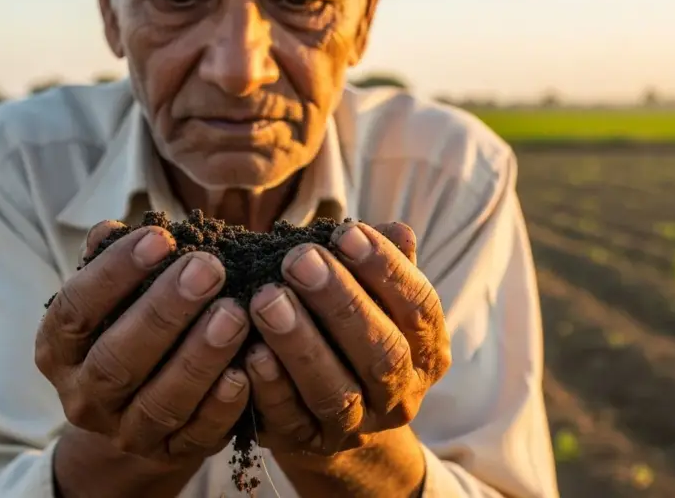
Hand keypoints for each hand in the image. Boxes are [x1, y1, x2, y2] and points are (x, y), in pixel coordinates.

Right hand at [35, 221, 252, 473]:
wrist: (133, 417)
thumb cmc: (126, 332)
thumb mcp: (109, 301)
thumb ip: (110, 263)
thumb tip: (111, 228)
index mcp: (59, 349)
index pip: (75, 310)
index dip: (114, 273)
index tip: (160, 238)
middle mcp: (84, 396)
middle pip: (116, 359)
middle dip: (164, 311)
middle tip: (208, 269)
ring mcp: (125, 432)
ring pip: (159, 401)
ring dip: (199, 356)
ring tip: (235, 313)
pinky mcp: (169, 454)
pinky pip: (196, 435)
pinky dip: (221, 405)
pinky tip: (246, 371)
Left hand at [243, 221, 450, 455]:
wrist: (326, 418)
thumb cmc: (347, 334)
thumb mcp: (373, 300)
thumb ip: (381, 266)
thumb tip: (396, 230)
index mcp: (425, 351)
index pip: (419, 308)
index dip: (386, 270)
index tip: (346, 234)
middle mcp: (400, 395)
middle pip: (382, 353)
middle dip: (340, 303)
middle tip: (298, 260)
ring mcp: (355, 426)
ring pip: (335, 391)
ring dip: (300, 344)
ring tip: (266, 299)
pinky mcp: (307, 444)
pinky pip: (290, 419)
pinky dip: (271, 386)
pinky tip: (249, 352)